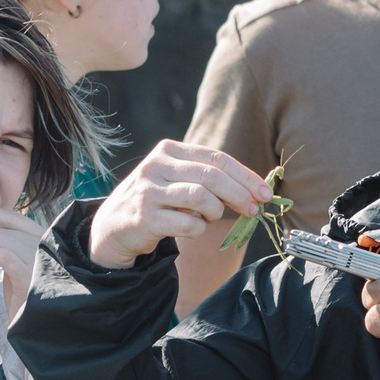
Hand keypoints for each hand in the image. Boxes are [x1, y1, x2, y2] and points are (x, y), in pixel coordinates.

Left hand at [0, 204, 45, 321]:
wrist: (33, 327)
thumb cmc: (23, 296)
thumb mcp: (13, 263)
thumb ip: (4, 242)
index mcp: (43, 240)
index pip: (13, 216)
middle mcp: (45, 246)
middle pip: (3, 227)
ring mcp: (40, 260)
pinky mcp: (30, 276)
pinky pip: (2, 255)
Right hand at [86, 141, 273, 269]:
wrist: (114, 227)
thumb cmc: (157, 202)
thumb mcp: (178, 180)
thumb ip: (209, 179)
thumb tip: (255, 191)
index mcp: (169, 150)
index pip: (216, 157)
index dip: (245, 176)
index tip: (265, 192)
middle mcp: (156, 165)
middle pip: (211, 176)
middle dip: (239, 194)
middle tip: (253, 210)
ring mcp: (148, 191)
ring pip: (200, 197)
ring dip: (216, 212)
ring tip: (212, 218)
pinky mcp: (144, 217)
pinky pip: (187, 224)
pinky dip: (199, 229)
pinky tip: (193, 229)